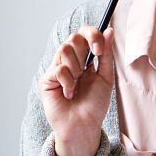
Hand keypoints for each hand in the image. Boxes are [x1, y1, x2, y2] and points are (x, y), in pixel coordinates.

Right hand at [39, 25, 114, 149]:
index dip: (92, 34)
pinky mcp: (46, 80)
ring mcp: (56, 68)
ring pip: (64, 49)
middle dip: (84, 51)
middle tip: (88, 69)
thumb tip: (109, 30)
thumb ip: (106, 54)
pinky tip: (69, 94)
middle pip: (73, 37)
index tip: (99, 49)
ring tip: (78, 84)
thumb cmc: (94, 104)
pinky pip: (59, 69)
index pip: (83, 33)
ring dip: (76, 68)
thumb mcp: (106, 76)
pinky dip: (68, 82)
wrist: (84, 125)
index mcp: (84, 57)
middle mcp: (69, 60)